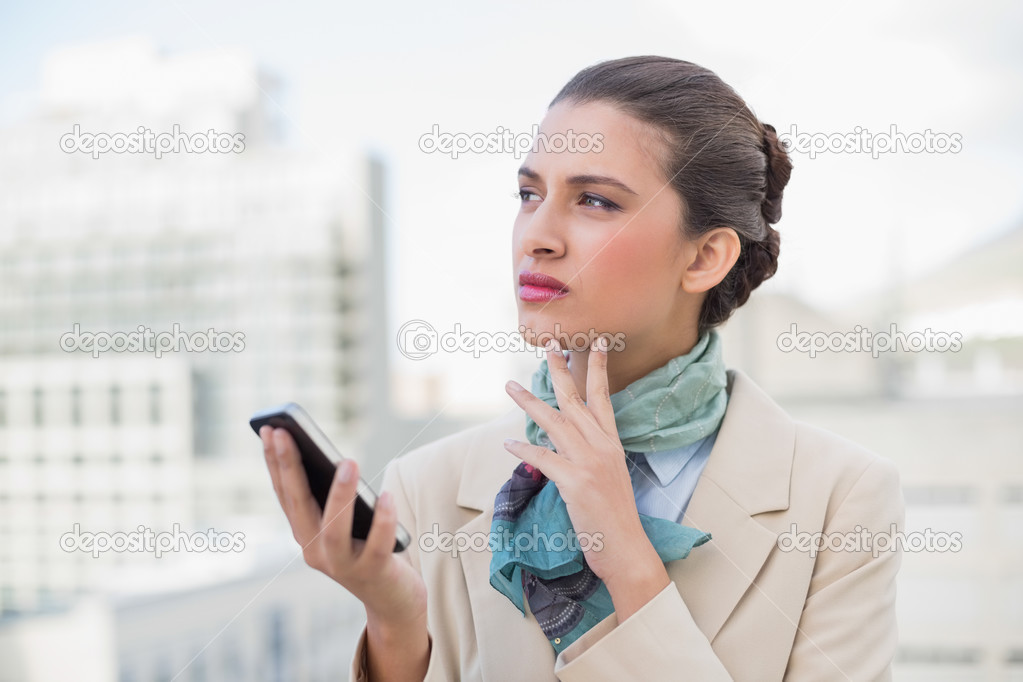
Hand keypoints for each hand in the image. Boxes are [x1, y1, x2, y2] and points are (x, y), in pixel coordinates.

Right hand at [260, 425, 427, 632]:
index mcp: (304, 533)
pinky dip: (382, 521)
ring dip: (340, 495)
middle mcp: (315, 550)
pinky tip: (387, 496)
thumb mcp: (344, 522)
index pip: (285, 493)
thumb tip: (336, 459)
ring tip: (348, 461)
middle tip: (287, 433)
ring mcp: (342, 565)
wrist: (391, 599)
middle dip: (291, 467)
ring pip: (336, 529)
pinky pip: (377, 545)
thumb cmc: (367, 547)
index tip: (271, 429)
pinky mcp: (374, 572)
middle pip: (300, 506)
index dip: (276, 462)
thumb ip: (333, 497)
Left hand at [502, 337, 666, 596]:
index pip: (603, 397)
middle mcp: (601, 447)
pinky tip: (508, 442)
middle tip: (548, 346)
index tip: (593, 343)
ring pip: (555, 422)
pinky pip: (543, 457)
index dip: (597, 369)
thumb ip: (591, 455)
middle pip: (576, 400)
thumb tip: (566, 443)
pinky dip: (524, 449)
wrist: (626, 549)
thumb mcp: (610, 476)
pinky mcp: (574, 482)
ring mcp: (588, 463)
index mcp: (612, 444)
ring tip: (510, 386)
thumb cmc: (615, 518)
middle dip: (559, 371)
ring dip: (529, 402)